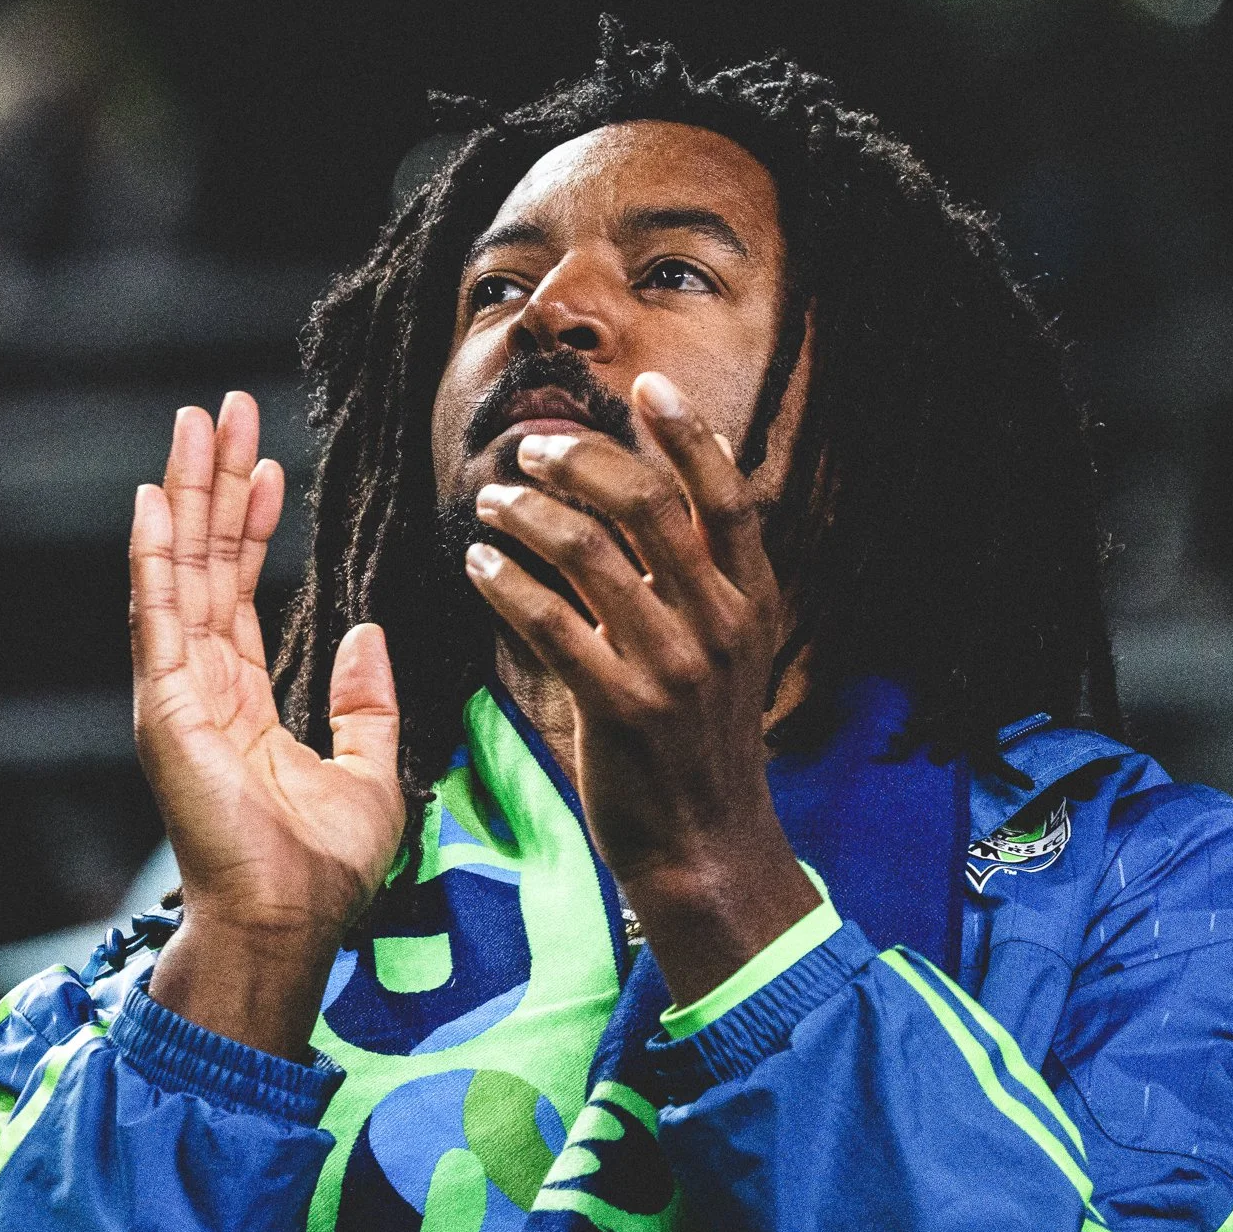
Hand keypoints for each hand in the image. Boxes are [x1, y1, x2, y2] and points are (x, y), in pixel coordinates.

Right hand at [131, 393, 405, 1058]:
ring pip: (179, 570)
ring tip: (197, 424)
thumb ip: (366, 702)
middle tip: (221, 412)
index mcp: (241, 701)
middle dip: (212, 485)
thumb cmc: (323, 869)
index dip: (250, 526)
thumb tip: (366, 631)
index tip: (267, 466)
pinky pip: (158, 614)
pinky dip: (153, 554)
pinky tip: (154, 499)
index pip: (238, 591)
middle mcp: (200, 686)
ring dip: (186, 495)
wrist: (289, 921)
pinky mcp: (166, 704)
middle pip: (202, 563)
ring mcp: (177, 692)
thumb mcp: (371, 771)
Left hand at [463, 370, 818, 1003]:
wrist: (706, 846)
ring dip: (530, 515)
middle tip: (534, 449)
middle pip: (650, 506)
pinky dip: (507, 581)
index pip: (728, 495)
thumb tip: (688, 478)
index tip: (647, 385)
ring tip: (492, 503)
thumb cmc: (703, 742)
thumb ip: (707, 575)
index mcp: (754, 602)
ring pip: (591, 554)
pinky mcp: (620, 708)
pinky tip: (478, 564)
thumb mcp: (732, 650)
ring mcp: (673, 667)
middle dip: (584, 461)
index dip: (690, 433)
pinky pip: (550, 622)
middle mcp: (721, 625)